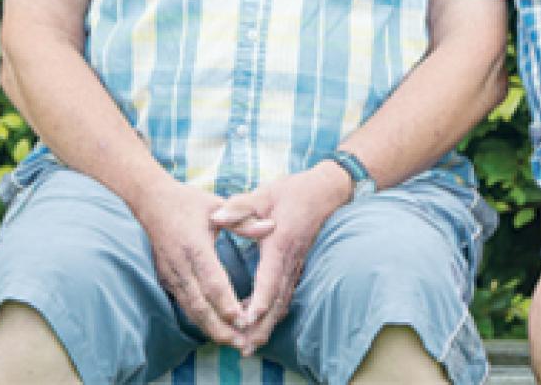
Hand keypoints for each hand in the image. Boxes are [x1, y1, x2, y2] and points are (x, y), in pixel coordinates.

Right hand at [131, 175, 273, 346]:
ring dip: (210, 328)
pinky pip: (184, 304)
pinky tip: (216, 329)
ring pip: (190, 309)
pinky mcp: (167, 280)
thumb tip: (271, 227)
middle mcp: (180, 265)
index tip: (242, 319)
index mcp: (194, 246)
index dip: (226, 302)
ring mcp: (171, 275)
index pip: (211, 281)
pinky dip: (200, 319)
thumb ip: (244, 221)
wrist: (150, 202)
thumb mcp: (217, 205)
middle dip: (220, 326)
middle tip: (241, 342)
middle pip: (199, 304)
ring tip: (232, 342)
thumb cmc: (188, 202)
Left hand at [211, 163, 348, 354]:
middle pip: (277, 300)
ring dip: (267, 325)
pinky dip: (272, 314)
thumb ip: (240, 207)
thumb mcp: (264, 193)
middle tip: (244, 348)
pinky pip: (284, 296)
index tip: (245, 319)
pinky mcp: (295, 268)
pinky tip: (259, 324)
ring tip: (249, 346)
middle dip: (261, 326)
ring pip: (282, 302)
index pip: (270, 277)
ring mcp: (295, 266)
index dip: (260, 300)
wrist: (324, 192)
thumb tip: (216, 218)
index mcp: (280, 243)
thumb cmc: (291, 192)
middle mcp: (290, 260)